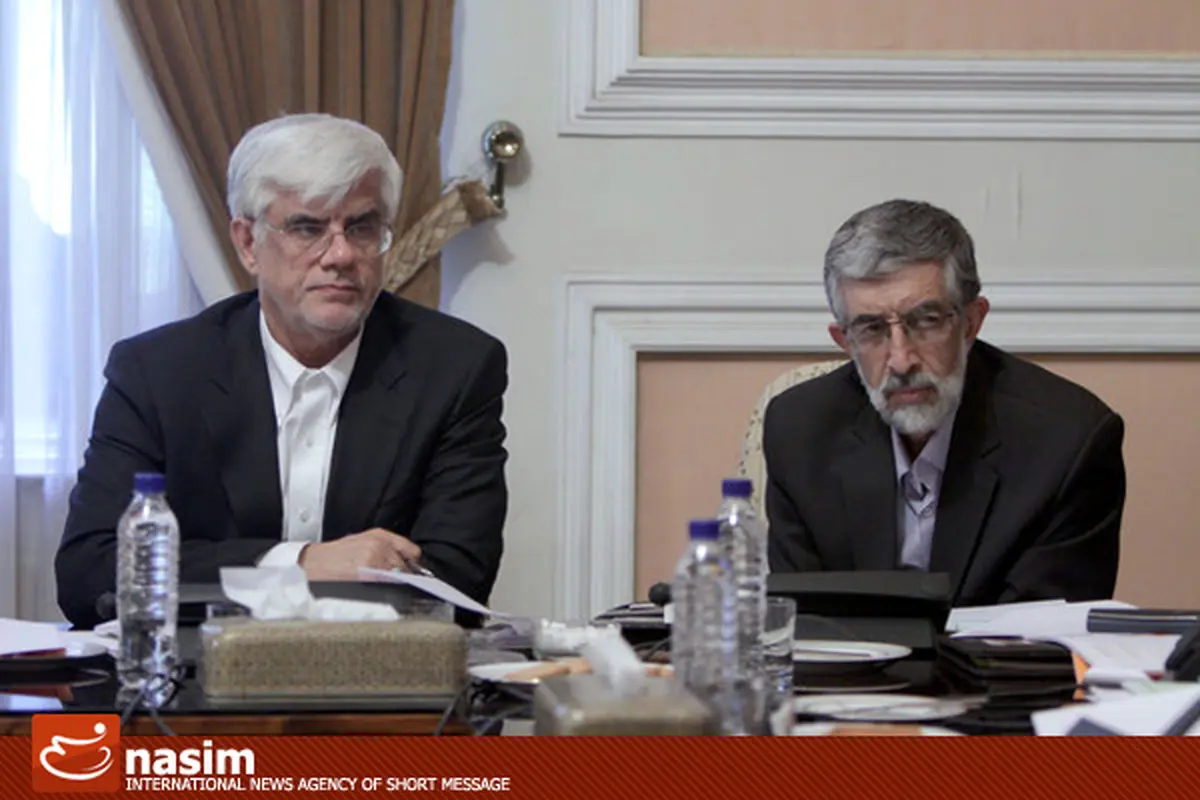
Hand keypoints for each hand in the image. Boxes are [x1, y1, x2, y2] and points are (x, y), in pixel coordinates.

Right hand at [298, 528, 421, 580]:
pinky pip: (387, 586)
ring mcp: (375, 562)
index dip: (413, 562)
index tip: (413, 570)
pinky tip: (377, 591)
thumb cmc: (333, 556)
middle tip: (393, 582)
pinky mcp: (369, 577)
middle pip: (406, 567)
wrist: (312, 564)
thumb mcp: (361, 542)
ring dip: (395, 585)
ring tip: (382, 587)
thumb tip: (404, 563)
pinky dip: (387, 591)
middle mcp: (379, 546)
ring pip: (398, 578)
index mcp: (379, 536)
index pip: (411, 550)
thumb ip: (384, 549)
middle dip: (402, 576)